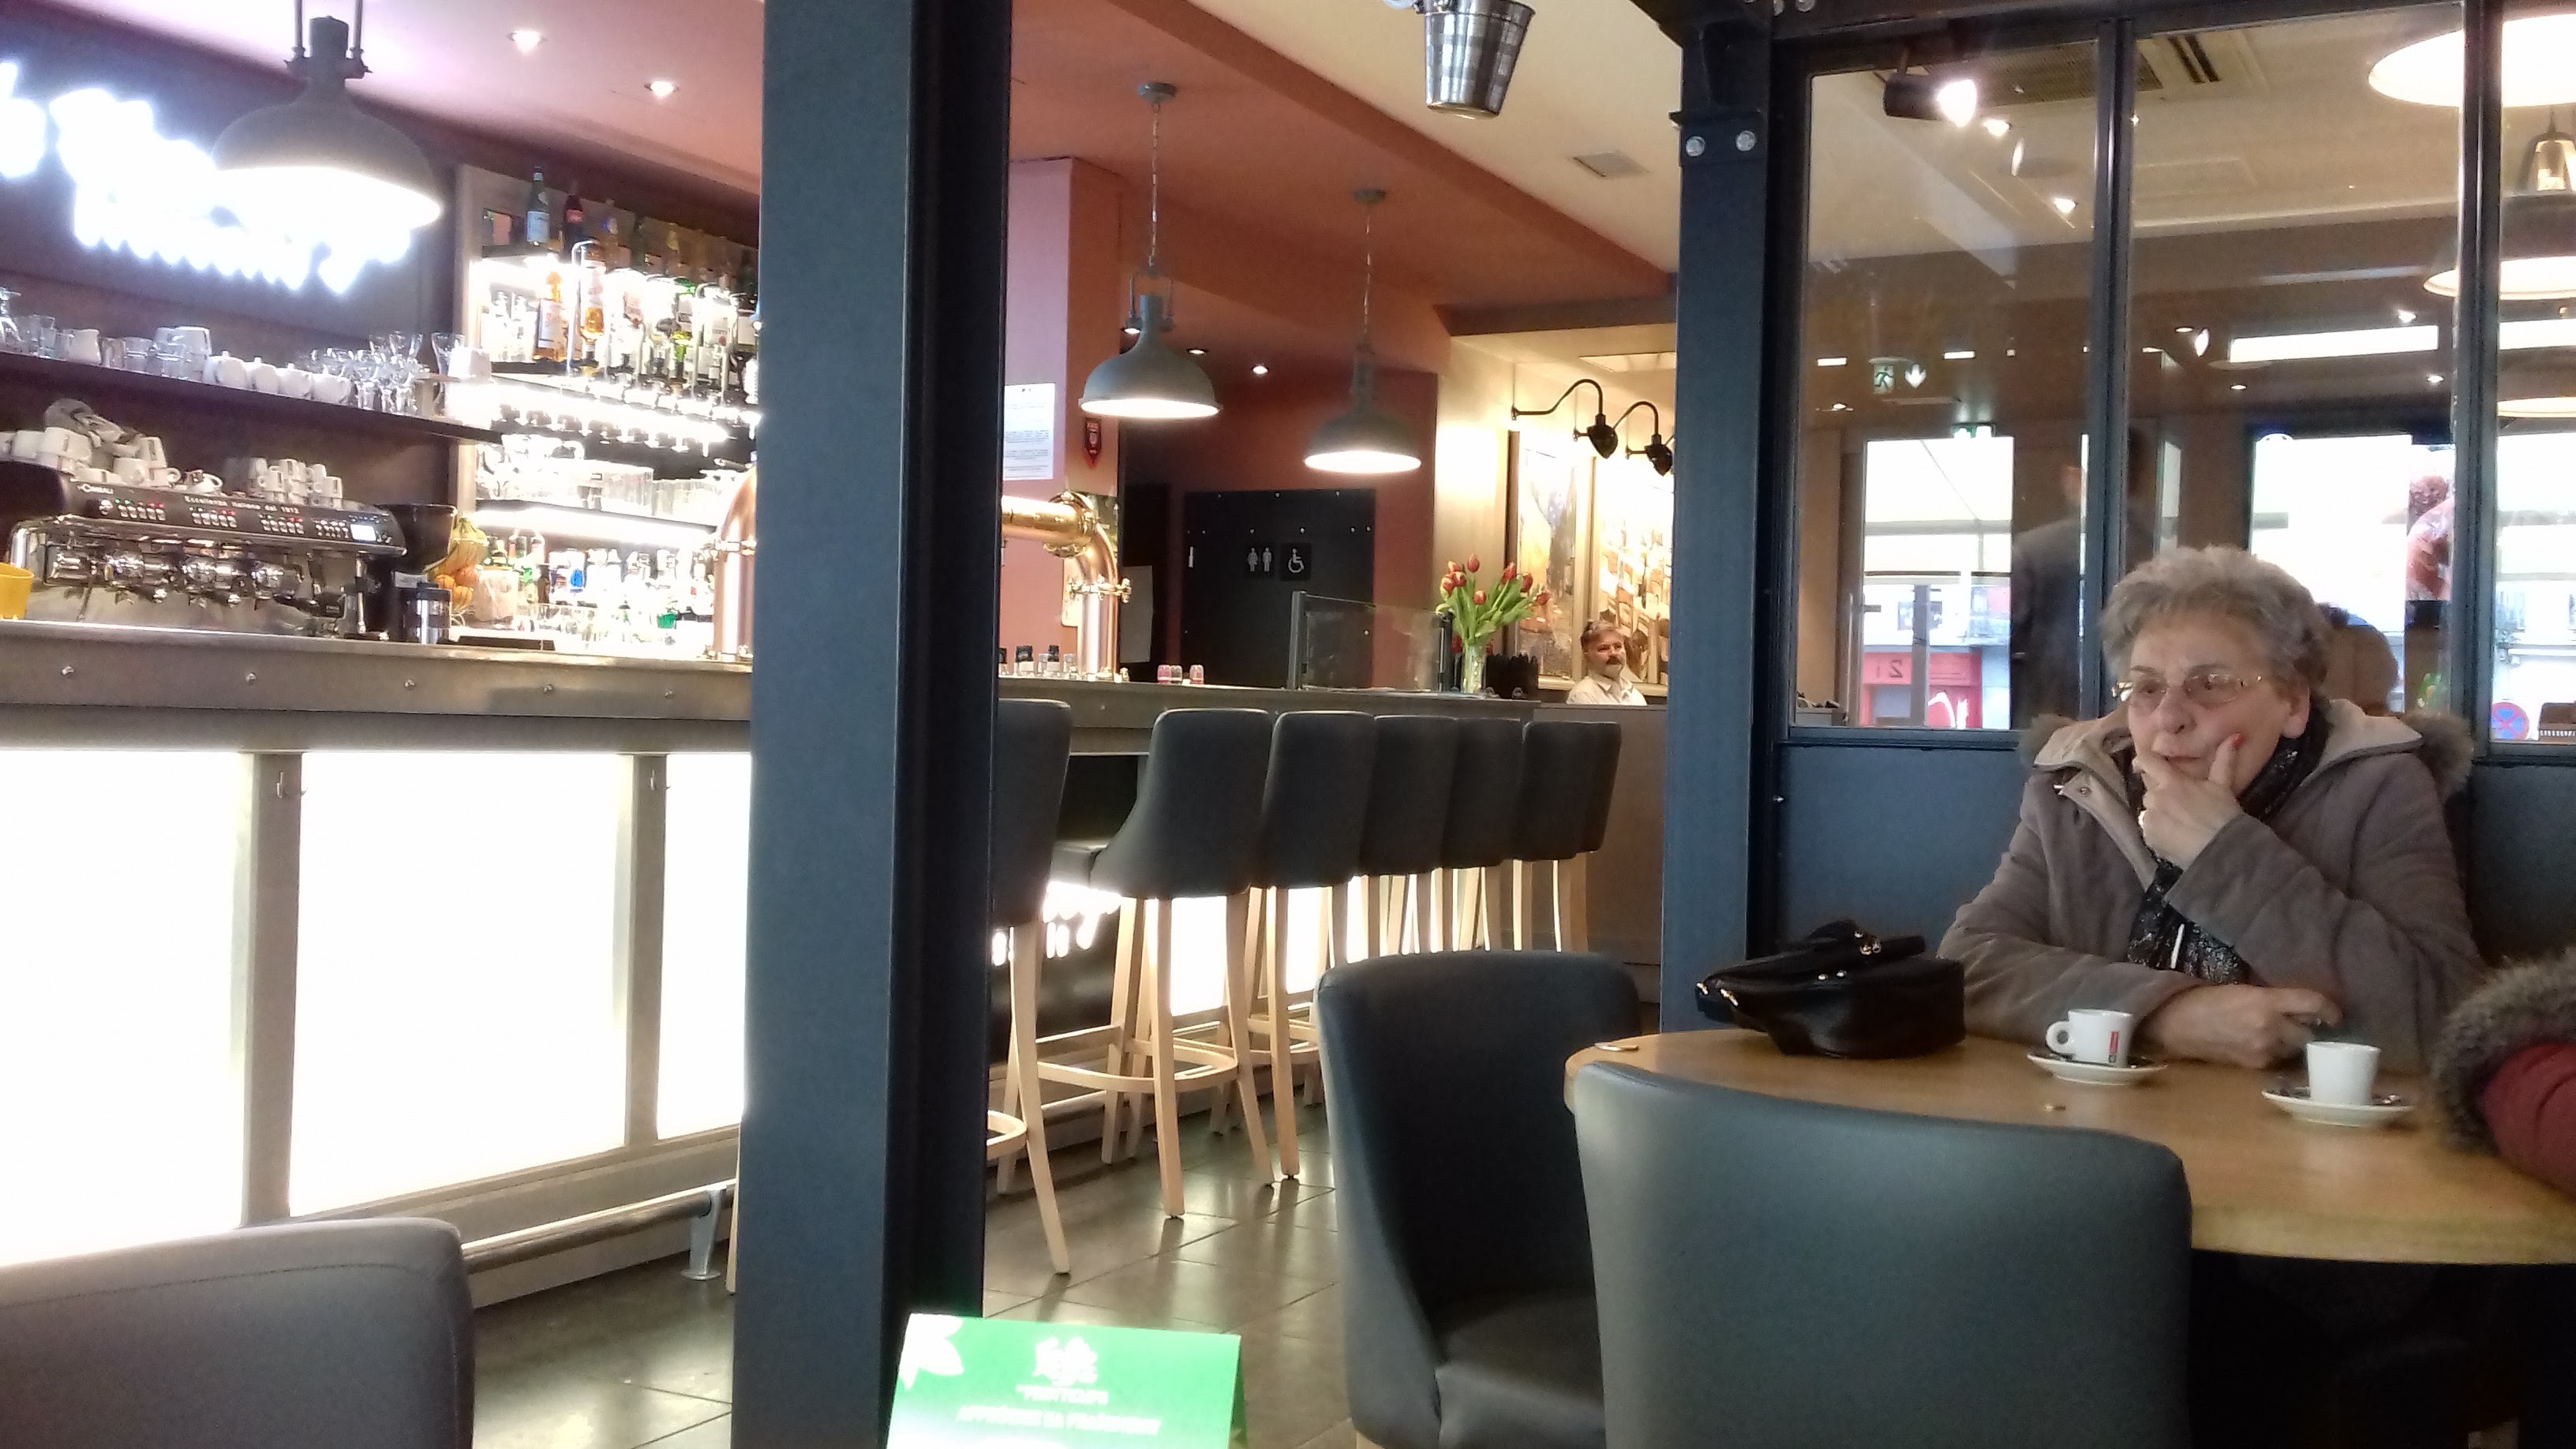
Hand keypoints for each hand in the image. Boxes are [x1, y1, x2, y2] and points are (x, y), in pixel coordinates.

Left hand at [2134, 734, 2244, 867]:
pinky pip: (2149, 828)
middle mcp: (2155, 797)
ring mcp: (2150, 817)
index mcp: (2172, 781)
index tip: (2147, 760)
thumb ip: (2224, 760)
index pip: (2147, 761)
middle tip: (2179, 802)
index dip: (2145, 758)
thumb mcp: (2224, 786)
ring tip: (2179, 820)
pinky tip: (2174, 833)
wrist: (2221, 850)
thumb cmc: (2223, 815)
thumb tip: (2234, 735)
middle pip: (2150, 788)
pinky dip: (2158, 829)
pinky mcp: (2148, 836)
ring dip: (2159, 811)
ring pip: (2149, 809)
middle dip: (2160, 791)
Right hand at [2139, 984, 2339, 1067]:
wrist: (2175, 1025)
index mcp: (2265, 1002)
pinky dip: (2278, 1053)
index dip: (2330, 1009)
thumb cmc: (2204, 999)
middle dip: (2313, 1031)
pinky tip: (2264, 1045)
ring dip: (2295, 1043)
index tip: (2336, 1014)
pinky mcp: (2255, 1065)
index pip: (2313, 1005)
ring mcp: (2263, 1051)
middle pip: (2311, 1034)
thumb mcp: (2242, 989)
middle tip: (2312, 1026)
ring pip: (2296, 1050)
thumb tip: (2301, 1006)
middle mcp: (2270, 1028)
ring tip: (2283, 1035)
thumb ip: (2273, 998)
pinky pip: (2278, 1060)